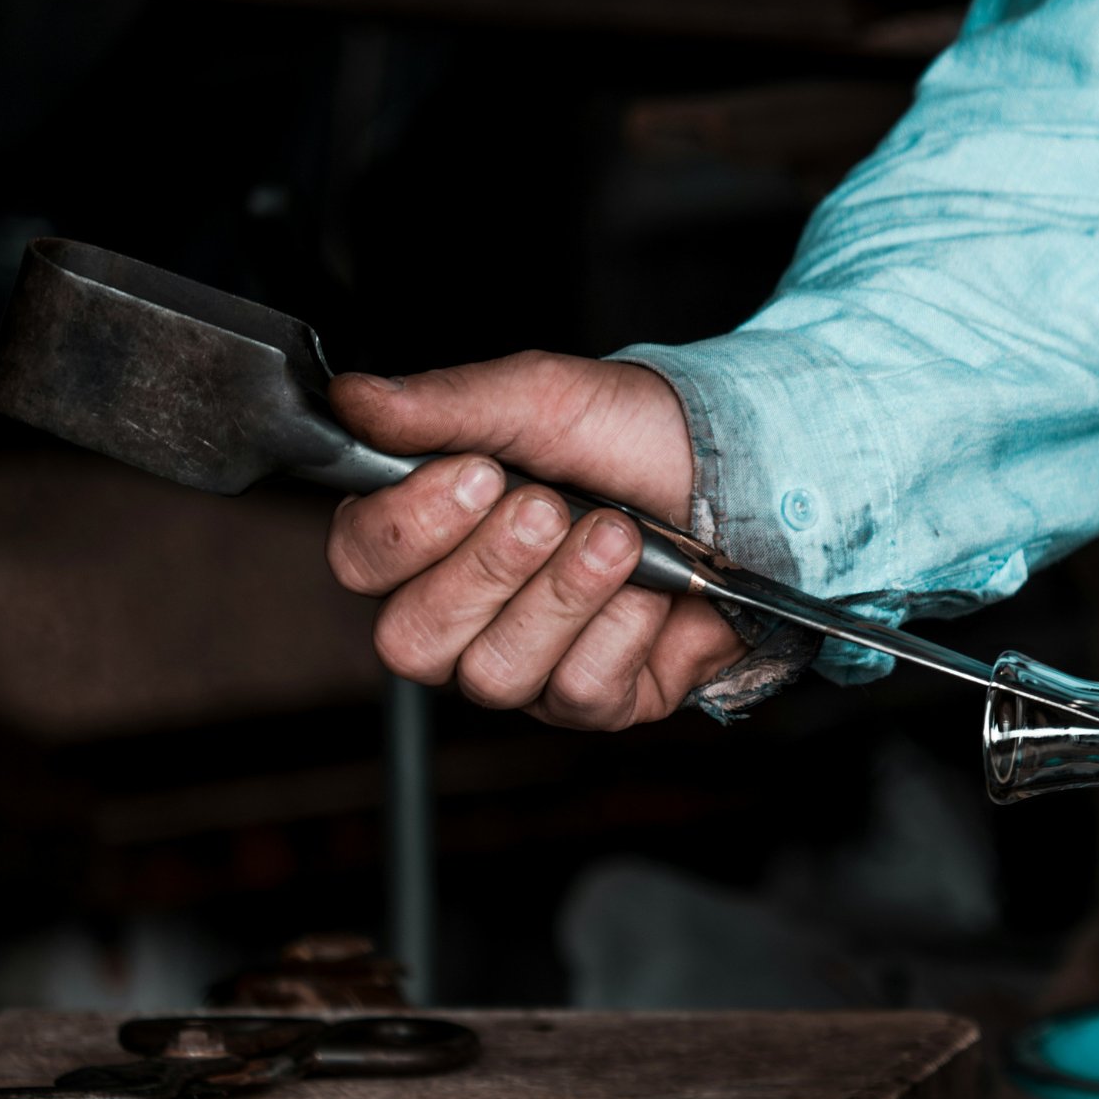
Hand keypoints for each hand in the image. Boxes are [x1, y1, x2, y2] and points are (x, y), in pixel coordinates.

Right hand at [323, 352, 747, 727]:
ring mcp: (526, 664)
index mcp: (430, 534)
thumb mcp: (542, 398)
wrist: (744, 475)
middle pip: (412, 638)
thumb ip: (444, 405)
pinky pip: (577, 692)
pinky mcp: (594, 700)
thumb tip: (353, 401)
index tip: (478, 475)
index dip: (408, 528)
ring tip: (619, 536)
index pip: (360, 562)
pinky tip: (652, 589)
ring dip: (564, 595)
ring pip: (494, 673)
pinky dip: (622, 629)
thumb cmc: (635, 438)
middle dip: (491, 568)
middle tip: (551, 507)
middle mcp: (464, 613)